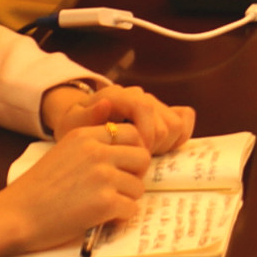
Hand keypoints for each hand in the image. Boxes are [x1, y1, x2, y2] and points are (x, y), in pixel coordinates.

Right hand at [0, 121, 151, 256]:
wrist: (14, 215)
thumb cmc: (34, 190)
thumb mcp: (63, 153)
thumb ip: (91, 148)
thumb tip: (124, 156)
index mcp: (85, 136)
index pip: (131, 133)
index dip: (132, 151)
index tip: (123, 166)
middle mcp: (97, 151)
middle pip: (142, 157)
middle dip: (135, 175)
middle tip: (119, 188)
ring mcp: (103, 176)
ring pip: (138, 186)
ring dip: (126, 198)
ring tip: (104, 206)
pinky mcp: (105, 202)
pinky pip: (131, 208)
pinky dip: (120, 217)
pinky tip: (102, 218)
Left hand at [41, 80, 193, 157]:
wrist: (81, 122)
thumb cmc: (76, 127)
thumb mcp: (71, 126)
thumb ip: (86, 117)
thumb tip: (106, 104)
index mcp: (119, 94)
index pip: (144, 108)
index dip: (146, 135)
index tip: (135, 156)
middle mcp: (139, 95)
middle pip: (165, 122)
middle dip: (154, 147)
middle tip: (135, 162)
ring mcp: (154, 103)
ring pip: (176, 125)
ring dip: (165, 145)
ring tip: (144, 156)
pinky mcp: (163, 113)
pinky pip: (184, 120)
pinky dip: (178, 136)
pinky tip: (161, 148)